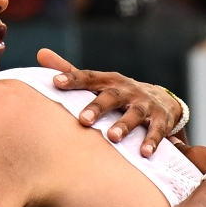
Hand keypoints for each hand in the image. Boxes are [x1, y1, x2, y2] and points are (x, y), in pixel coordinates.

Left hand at [42, 49, 186, 149]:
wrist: (164, 102)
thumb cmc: (121, 95)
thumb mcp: (100, 83)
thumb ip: (72, 72)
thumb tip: (41, 54)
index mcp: (110, 81)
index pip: (89, 78)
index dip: (73, 79)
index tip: (55, 82)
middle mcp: (127, 90)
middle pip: (111, 96)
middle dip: (98, 107)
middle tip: (83, 120)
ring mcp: (145, 105)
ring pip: (134, 114)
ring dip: (124, 125)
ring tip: (112, 137)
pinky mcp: (161, 119)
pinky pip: (157, 130)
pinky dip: (151, 141)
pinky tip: (144, 152)